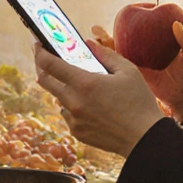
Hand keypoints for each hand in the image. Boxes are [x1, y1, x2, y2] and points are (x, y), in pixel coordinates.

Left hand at [33, 41, 163, 157]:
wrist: (144, 138)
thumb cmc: (139, 102)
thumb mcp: (127, 71)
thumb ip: (105, 54)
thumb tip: (88, 44)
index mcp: (84, 83)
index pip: (50, 64)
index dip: (40, 52)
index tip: (38, 45)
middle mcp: (74, 101)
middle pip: (44, 81)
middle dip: (42, 67)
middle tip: (47, 60)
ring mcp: (73, 119)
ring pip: (57, 98)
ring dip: (63, 88)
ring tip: (81, 85)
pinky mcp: (77, 132)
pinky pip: (67, 114)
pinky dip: (73, 106)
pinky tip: (91, 105)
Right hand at [92, 15, 182, 121]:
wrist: (182, 97)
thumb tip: (176, 24)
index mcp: (170, 30)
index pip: (164, 10)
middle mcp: (152, 36)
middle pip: (136, 21)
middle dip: (126, 14)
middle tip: (123, 11)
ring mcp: (140, 49)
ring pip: (121, 36)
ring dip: (107, 33)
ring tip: (95, 31)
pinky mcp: (132, 62)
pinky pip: (117, 53)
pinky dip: (106, 49)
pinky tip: (95, 47)